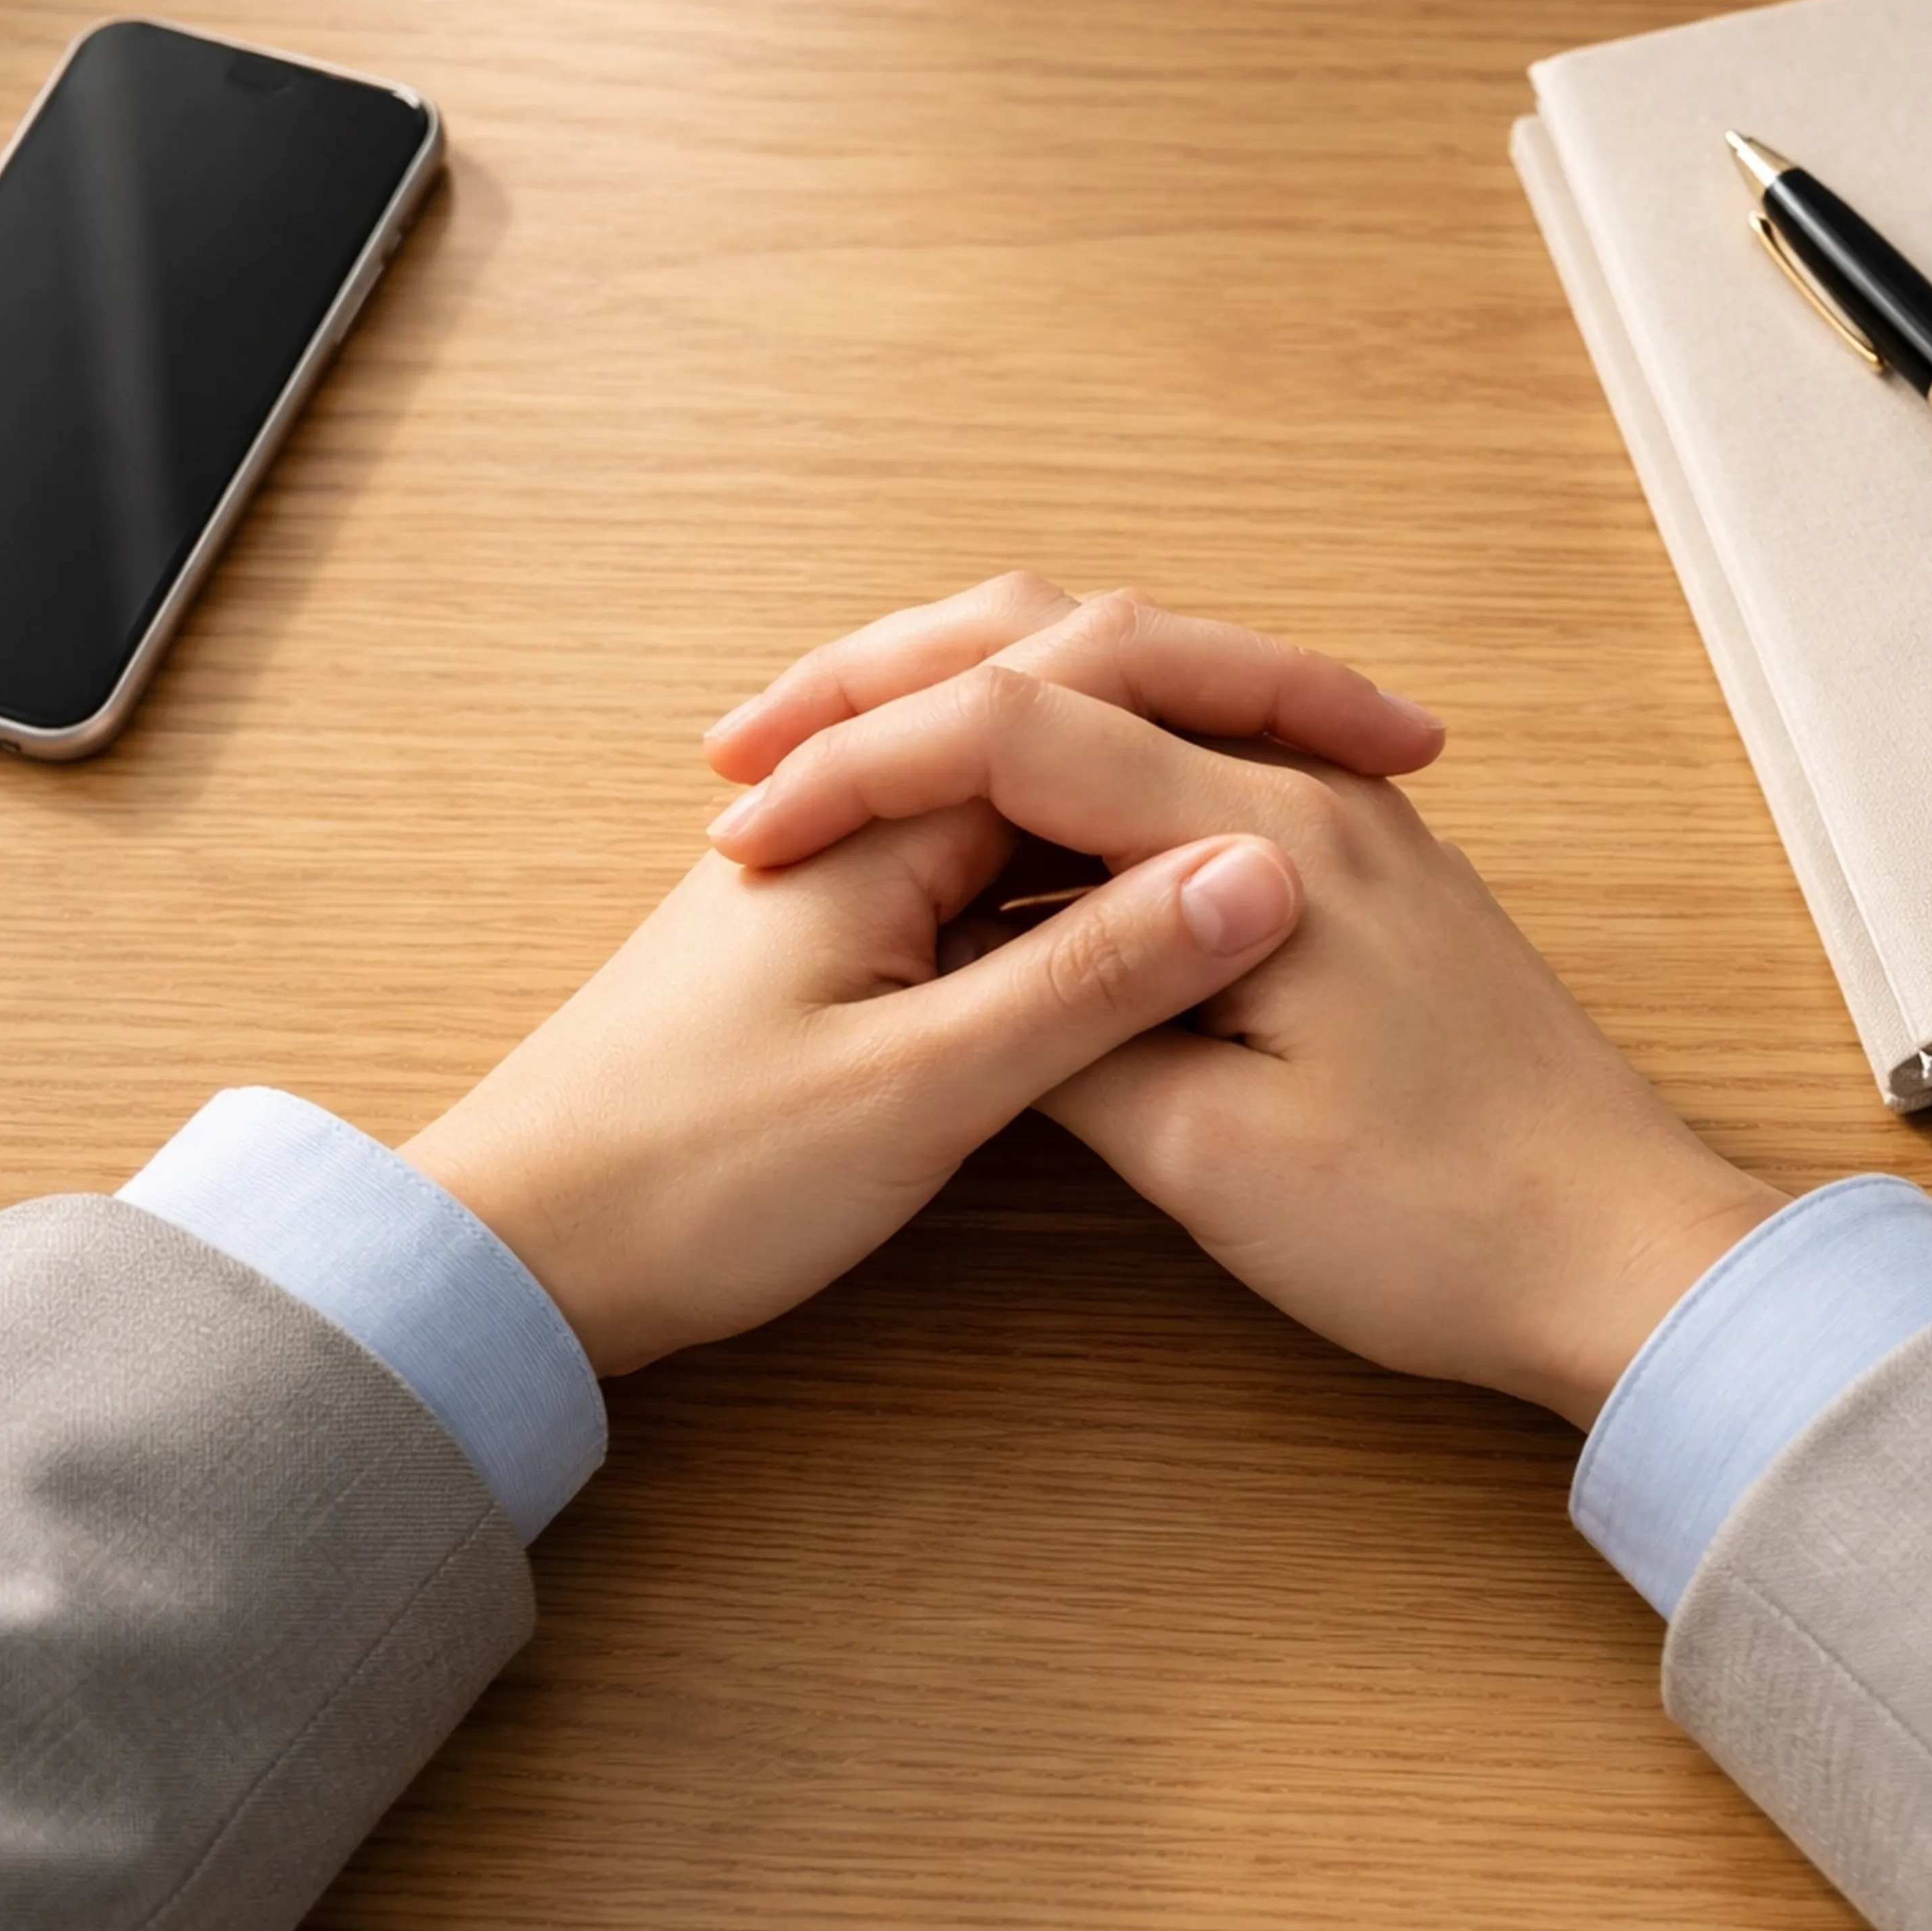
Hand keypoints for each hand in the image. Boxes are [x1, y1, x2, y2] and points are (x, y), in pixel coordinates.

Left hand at [401, 590, 1436, 1378]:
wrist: (528, 1253)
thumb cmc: (695, 1179)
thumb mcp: (915, 1094)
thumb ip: (1088, 977)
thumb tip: (1251, 867)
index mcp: (888, 816)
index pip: (1099, 677)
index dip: (1264, 690)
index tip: (1403, 740)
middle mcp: (872, 804)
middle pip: (1067, 678)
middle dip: (1228, 688)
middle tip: (1373, 729)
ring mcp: (856, 859)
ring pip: (1038, 757)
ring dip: (1165, 746)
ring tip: (1306, 771)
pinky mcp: (851, 925)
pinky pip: (1000, 836)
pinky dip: (1098, 833)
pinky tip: (1160, 875)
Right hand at [710, 607, 1783, 1426]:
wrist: (1624, 1255)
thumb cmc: (1439, 1225)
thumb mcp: (1216, 1158)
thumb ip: (1071, 1030)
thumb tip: (967, 961)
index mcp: (1266, 834)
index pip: (1014, 727)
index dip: (858, 768)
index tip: (747, 835)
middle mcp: (1305, 789)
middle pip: (1071, 657)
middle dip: (897, 691)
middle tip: (764, 748)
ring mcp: (1334, 818)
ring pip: (1124, 705)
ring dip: (976, 725)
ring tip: (843, 776)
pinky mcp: (1343, 869)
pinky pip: (1176, 772)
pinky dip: (1062, 785)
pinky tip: (995, 841)